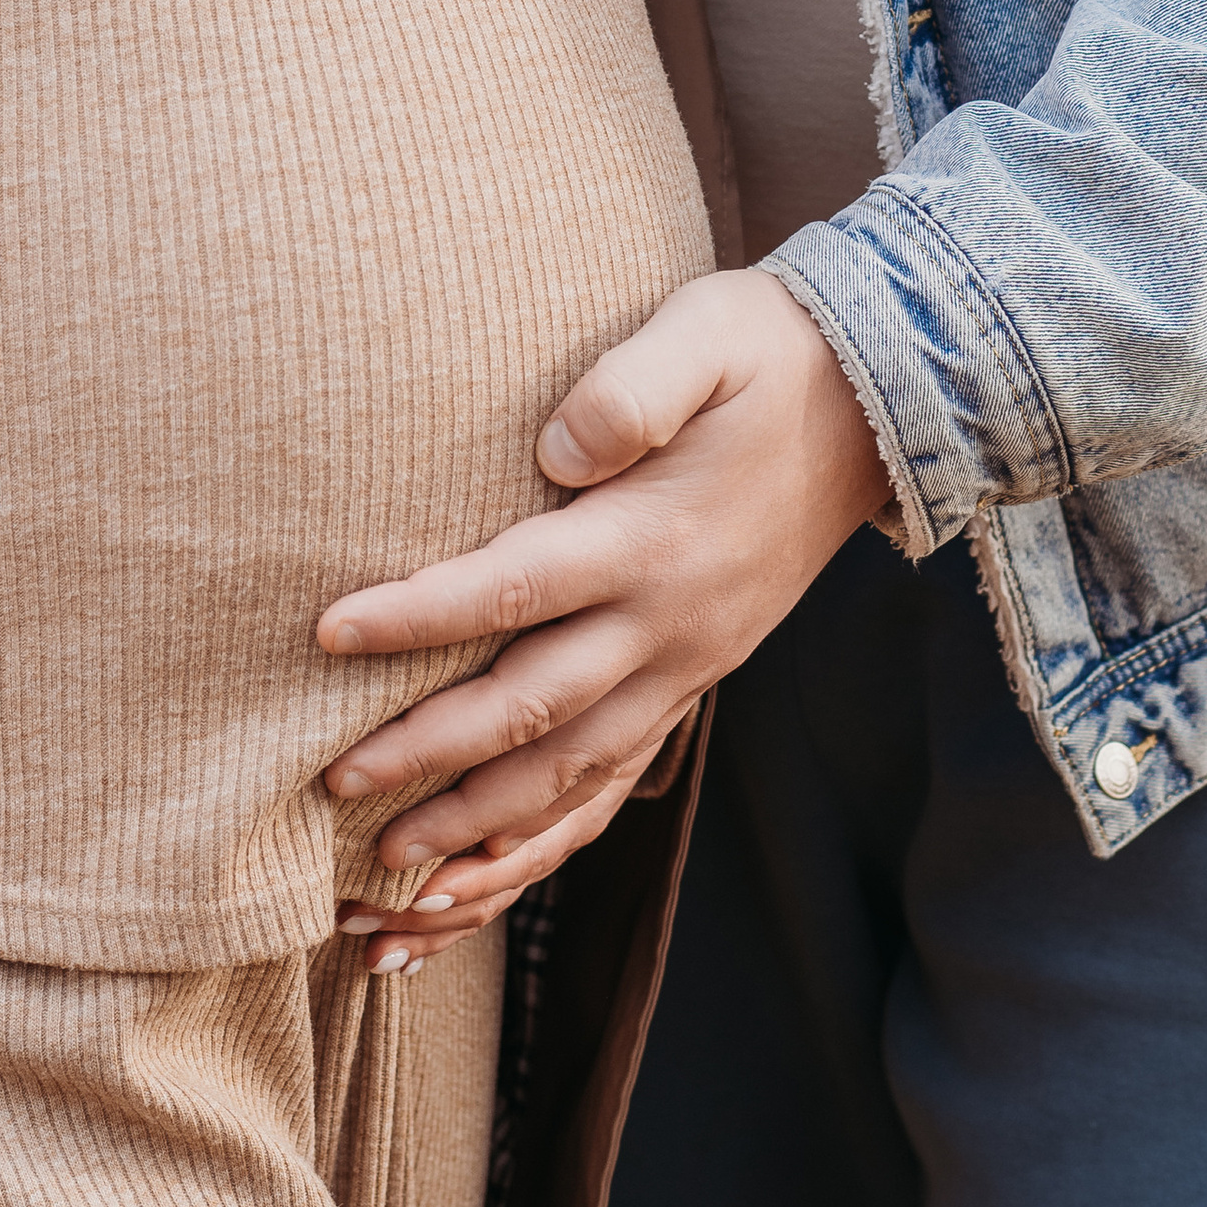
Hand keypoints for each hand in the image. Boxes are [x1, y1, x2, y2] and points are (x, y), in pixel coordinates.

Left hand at [318, 271, 889, 972]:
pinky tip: (497, 870)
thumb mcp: (703, 336)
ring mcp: (687, 664)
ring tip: (394, 864)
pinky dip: (554, 836)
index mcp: (652, 538)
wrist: (877, 405)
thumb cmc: (765, 354)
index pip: (514, 588)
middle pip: (531, 709)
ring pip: (573, 772)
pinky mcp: (697, 679)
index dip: (418, 614)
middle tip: (334, 786)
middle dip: (429, 754)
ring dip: (482, 823)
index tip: (329, 632)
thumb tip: (558, 445)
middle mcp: (668, 623)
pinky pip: (620, 780)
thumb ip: (630, 389)